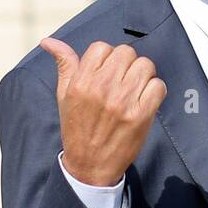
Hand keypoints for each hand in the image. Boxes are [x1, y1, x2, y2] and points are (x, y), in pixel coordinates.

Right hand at [40, 38, 166, 186]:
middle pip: (126, 53)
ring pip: (145, 65)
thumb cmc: (77, 128)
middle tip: (123, 81)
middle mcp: (102, 89)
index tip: (107, 71)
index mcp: (81, 83)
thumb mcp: (65, 95)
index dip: (107, 57)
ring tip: (134, 90)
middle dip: (126, 64)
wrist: (90, 165)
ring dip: (143, 75)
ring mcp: (123, 102)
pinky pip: (158, 86)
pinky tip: (145, 100)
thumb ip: (64, 65)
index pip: (101, 47)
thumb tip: (48, 41)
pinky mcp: (141, 114)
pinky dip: (155, 91)